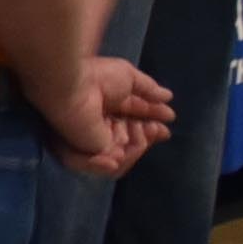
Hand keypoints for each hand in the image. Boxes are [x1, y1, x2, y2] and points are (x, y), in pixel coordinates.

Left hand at [41, 53, 172, 180]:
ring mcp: (94, 143)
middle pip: (131, 142)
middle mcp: (101, 128)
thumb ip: (148, 89)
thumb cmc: (98, 78)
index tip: (169, 118)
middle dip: (148, 136)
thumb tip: (168, 96)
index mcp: (110, 108)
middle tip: (158, 128)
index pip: (135, 121)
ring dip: (138, 146)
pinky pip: (108, 166)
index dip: (152, 122)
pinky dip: (120, 160)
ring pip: (124, 156)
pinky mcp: (87, 155)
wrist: (72, 88)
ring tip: (143, 132)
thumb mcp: (129, 78)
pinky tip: (123, 150)